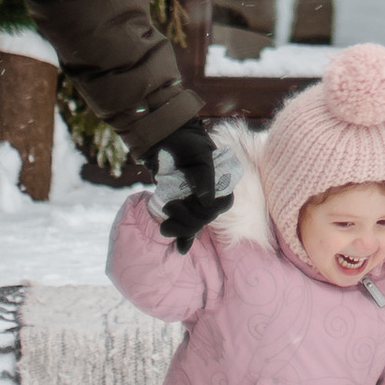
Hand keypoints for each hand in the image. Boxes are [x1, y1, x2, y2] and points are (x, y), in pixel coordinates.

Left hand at [152, 118, 225, 252]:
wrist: (163, 135)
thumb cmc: (185, 140)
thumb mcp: (199, 154)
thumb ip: (204, 176)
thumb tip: (207, 201)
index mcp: (221, 181)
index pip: (220, 206)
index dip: (205, 210)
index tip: (189, 201)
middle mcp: (209, 192)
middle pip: (205, 218)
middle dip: (187, 219)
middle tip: (169, 208)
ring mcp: (193, 199)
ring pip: (194, 224)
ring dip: (180, 229)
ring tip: (164, 224)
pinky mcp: (180, 203)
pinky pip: (185, 226)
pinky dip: (183, 238)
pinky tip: (179, 249)